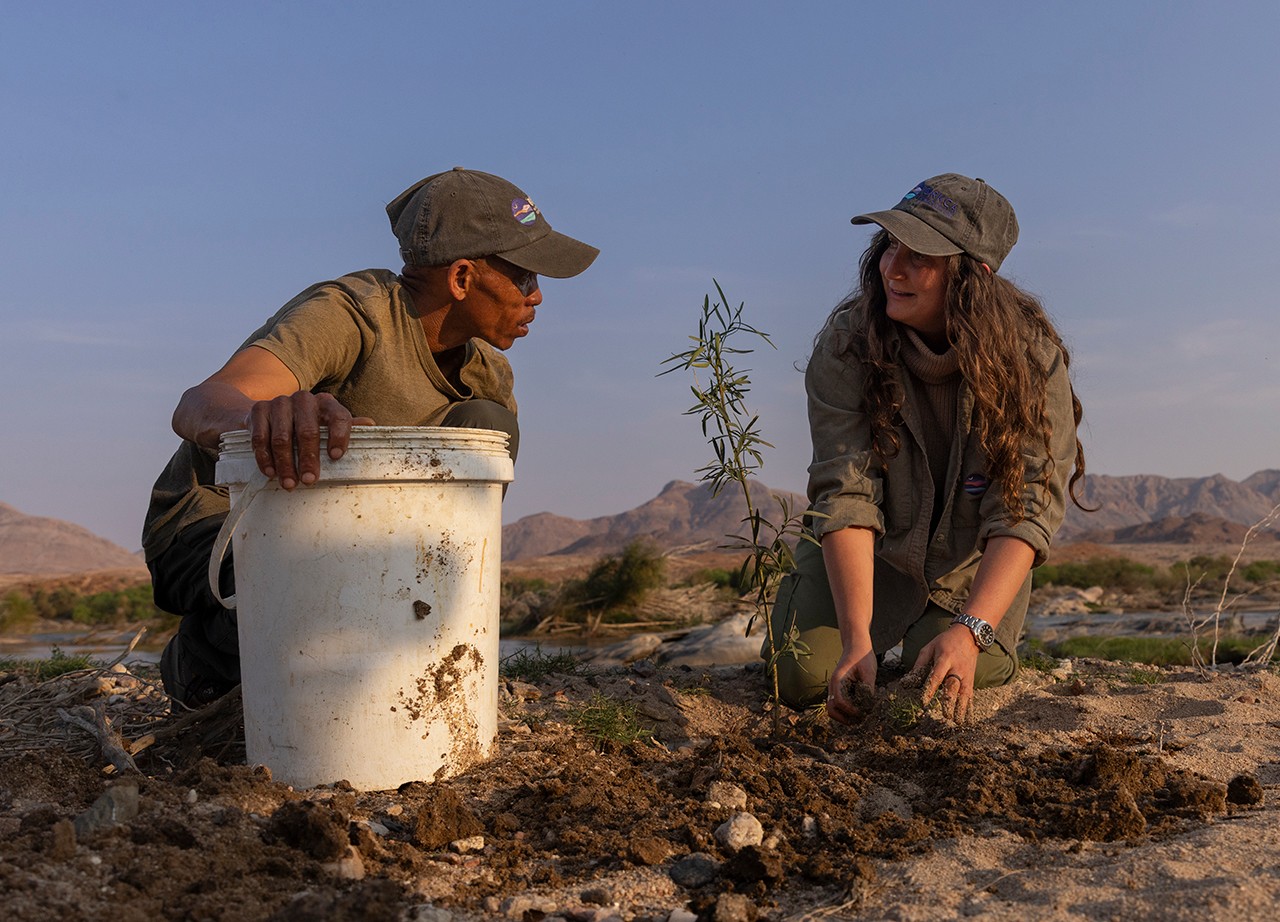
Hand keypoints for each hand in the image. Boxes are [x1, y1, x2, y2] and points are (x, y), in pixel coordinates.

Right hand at [246, 391, 373, 489]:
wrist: (269, 412)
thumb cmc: (306, 423)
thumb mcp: (327, 423)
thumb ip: (347, 426)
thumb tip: (371, 424)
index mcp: (326, 403)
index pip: (339, 416)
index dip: (339, 436)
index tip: (336, 457)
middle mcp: (304, 399)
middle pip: (307, 431)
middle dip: (308, 459)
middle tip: (310, 480)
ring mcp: (280, 403)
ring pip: (282, 437)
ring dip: (286, 464)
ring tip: (290, 484)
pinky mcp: (259, 409)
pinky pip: (261, 437)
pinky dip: (265, 458)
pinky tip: (271, 472)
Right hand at [826, 644, 877, 724]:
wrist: (856, 646)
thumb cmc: (862, 656)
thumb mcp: (869, 671)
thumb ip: (868, 689)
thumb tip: (869, 706)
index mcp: (838, 680)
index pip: (839, 702)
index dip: (850, 710)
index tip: (863, 711)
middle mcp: (833, 686)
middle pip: (830, 709)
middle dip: (843, 718)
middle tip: (858, 720)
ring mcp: (835, 688)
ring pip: (833, 709)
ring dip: (844, 716)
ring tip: (859, 718)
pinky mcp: (840, 690)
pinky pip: (838, 705)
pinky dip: (846, 711)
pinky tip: (859, 710)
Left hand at [906, 624, 980, 723]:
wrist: (968, 636)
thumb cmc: (945, 642)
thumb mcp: (929, 648)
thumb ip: (919, 664)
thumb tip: (908, 681)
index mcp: (944, 658)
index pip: (936, 676)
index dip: (930, 689)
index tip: (924, 702)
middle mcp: (957, 668)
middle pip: (953, 686)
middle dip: (949, 701)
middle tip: (945, 715)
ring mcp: (966, 675)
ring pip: (964, 693)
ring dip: (961, 708)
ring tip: (957, 721)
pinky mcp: (972, 680)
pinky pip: (971, 695)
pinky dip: (970, 707)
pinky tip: (968, 719)